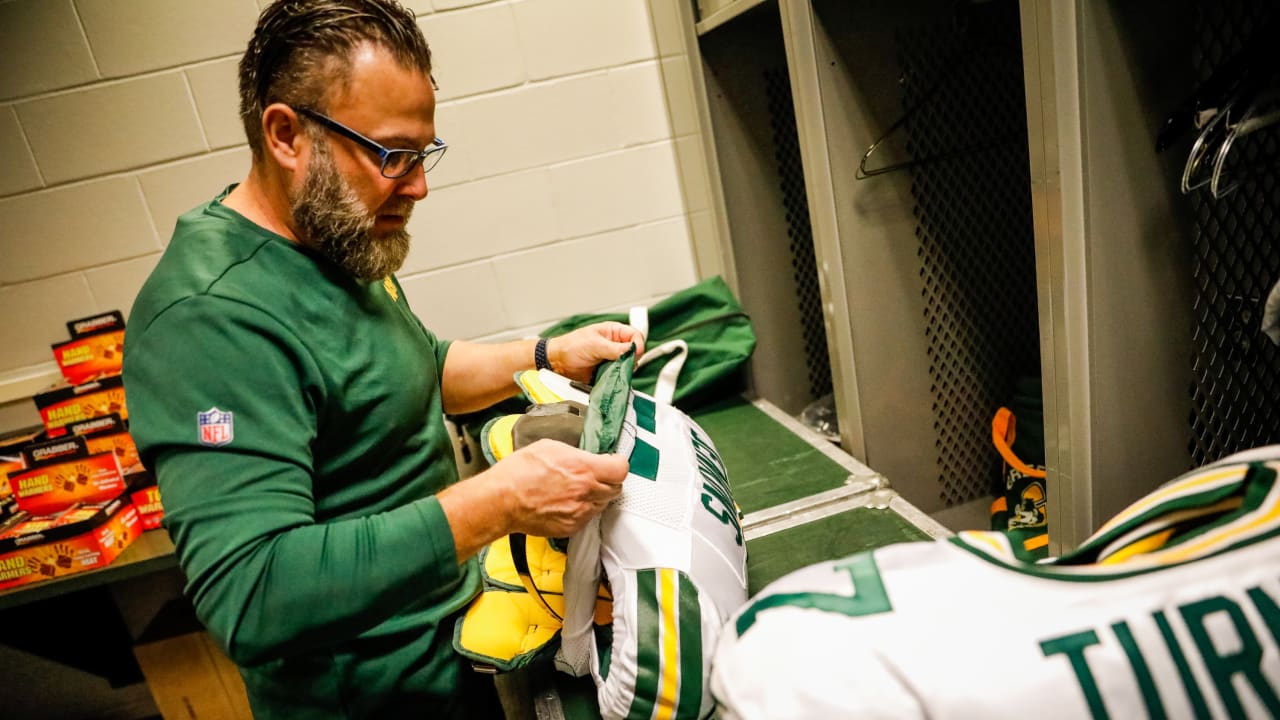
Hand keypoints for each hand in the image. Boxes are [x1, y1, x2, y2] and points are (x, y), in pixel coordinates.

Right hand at [497, 439, 627, 536]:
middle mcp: (585, 492)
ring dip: (597, 496)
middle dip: (609, 480)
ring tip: (578, 489)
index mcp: (583, 469)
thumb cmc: (519, 472)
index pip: (621, 469)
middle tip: (597, 475)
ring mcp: (580, 512)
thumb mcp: (550, 447)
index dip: (617, 464)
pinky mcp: (571, 527)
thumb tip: (586, 457)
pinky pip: (587, 518)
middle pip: (616, 488)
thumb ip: (575, 453)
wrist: (502, 500)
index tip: (612, 462)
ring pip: (603, 504)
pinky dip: (583, 510)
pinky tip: (567, 502)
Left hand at [548, 321, 645, 382]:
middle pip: (634, 352)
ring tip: (613, 370)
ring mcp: (612, 359)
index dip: (637, 345)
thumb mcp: (594, 345)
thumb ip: (614, 348)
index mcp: (613, 332)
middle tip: (623, 364)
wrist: (557, 363)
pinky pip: (619, 375)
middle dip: (631, 359)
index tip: (635, 354)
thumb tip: (632, 350)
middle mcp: (615, 345)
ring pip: (628, 365)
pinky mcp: (608, 371)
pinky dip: (617, 377)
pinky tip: (610, 377)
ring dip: (623, 369)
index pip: (635, 336)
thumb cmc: (570, 347)